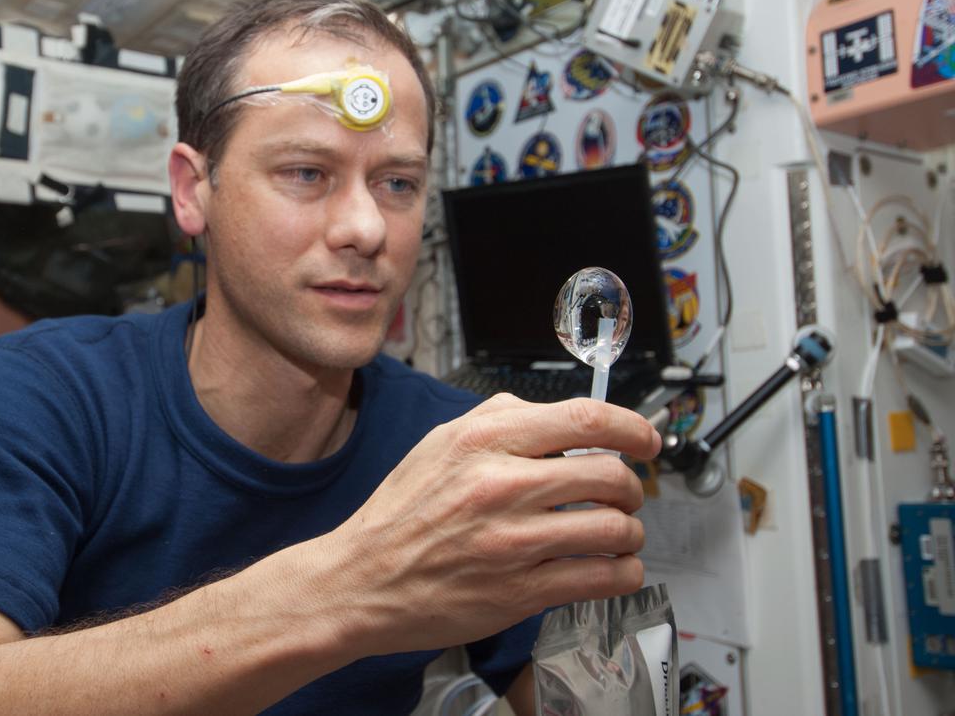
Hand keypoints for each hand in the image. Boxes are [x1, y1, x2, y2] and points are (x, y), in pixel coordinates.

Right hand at [325, 394, 660, 654]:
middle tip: (626, 495)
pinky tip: (612, 568)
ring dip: (630, 533)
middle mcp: (501, 486)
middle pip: (610, 475)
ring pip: (614, 530)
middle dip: (632, 487)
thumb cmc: (401, 513)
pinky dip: (622, 573)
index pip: (586, 420)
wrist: (361, 579)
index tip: (647, 441)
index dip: (632, 428)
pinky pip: (601, 578)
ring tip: (618, 535)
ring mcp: (513, 542)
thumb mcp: (439, 443)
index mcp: (484, 440)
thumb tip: (559, 416)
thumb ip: (500, 420)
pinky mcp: (520, 593)